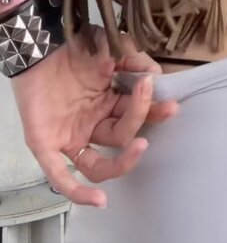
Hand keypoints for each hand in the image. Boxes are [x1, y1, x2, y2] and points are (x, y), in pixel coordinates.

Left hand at [10, 27, 178, 207]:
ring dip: (123, 162)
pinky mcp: (47, 145)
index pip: (134, 117)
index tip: (169, 100)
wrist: (40, 41)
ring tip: (141, 145)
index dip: (152, 112)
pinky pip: (61, 176)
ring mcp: (70, 137)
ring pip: (99, 165)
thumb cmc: (75, 44)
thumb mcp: (111, 47)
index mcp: (106, 104)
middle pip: (121, 137)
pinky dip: (79, 191)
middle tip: (161, 105)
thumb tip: (156, 76)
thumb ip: (135, 60)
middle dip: (143, 121)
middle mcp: (91, 124)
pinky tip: (100, 201)